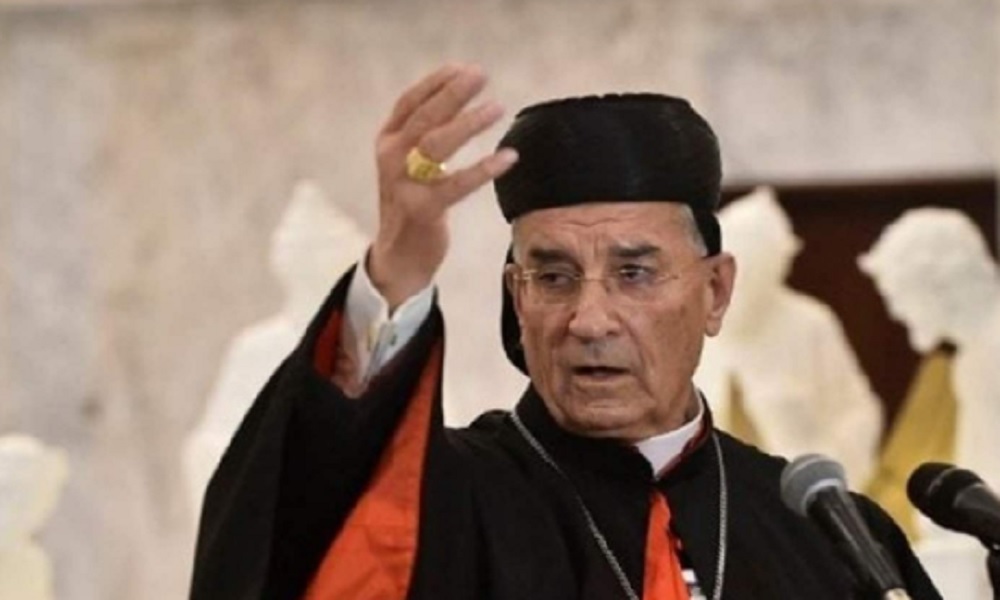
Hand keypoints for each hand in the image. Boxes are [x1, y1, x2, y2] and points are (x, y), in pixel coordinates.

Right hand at [368, 64, 517, 309]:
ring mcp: (404, 184)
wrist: (399, 255)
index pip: (410, 102)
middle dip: (454, 94)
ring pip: (437, 145)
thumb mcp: (411, 162)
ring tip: (497, 107)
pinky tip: (508, 157)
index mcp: (387, 141)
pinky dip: (484, 169)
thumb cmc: (413, 201)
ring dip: (469, 123)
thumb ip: (425, 133)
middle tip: (481, 75)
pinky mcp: (422, 210)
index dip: (436, 82)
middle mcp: (391, 158)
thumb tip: (459, 94)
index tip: (463, 68)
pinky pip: (457, 185)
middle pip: (424, 117)